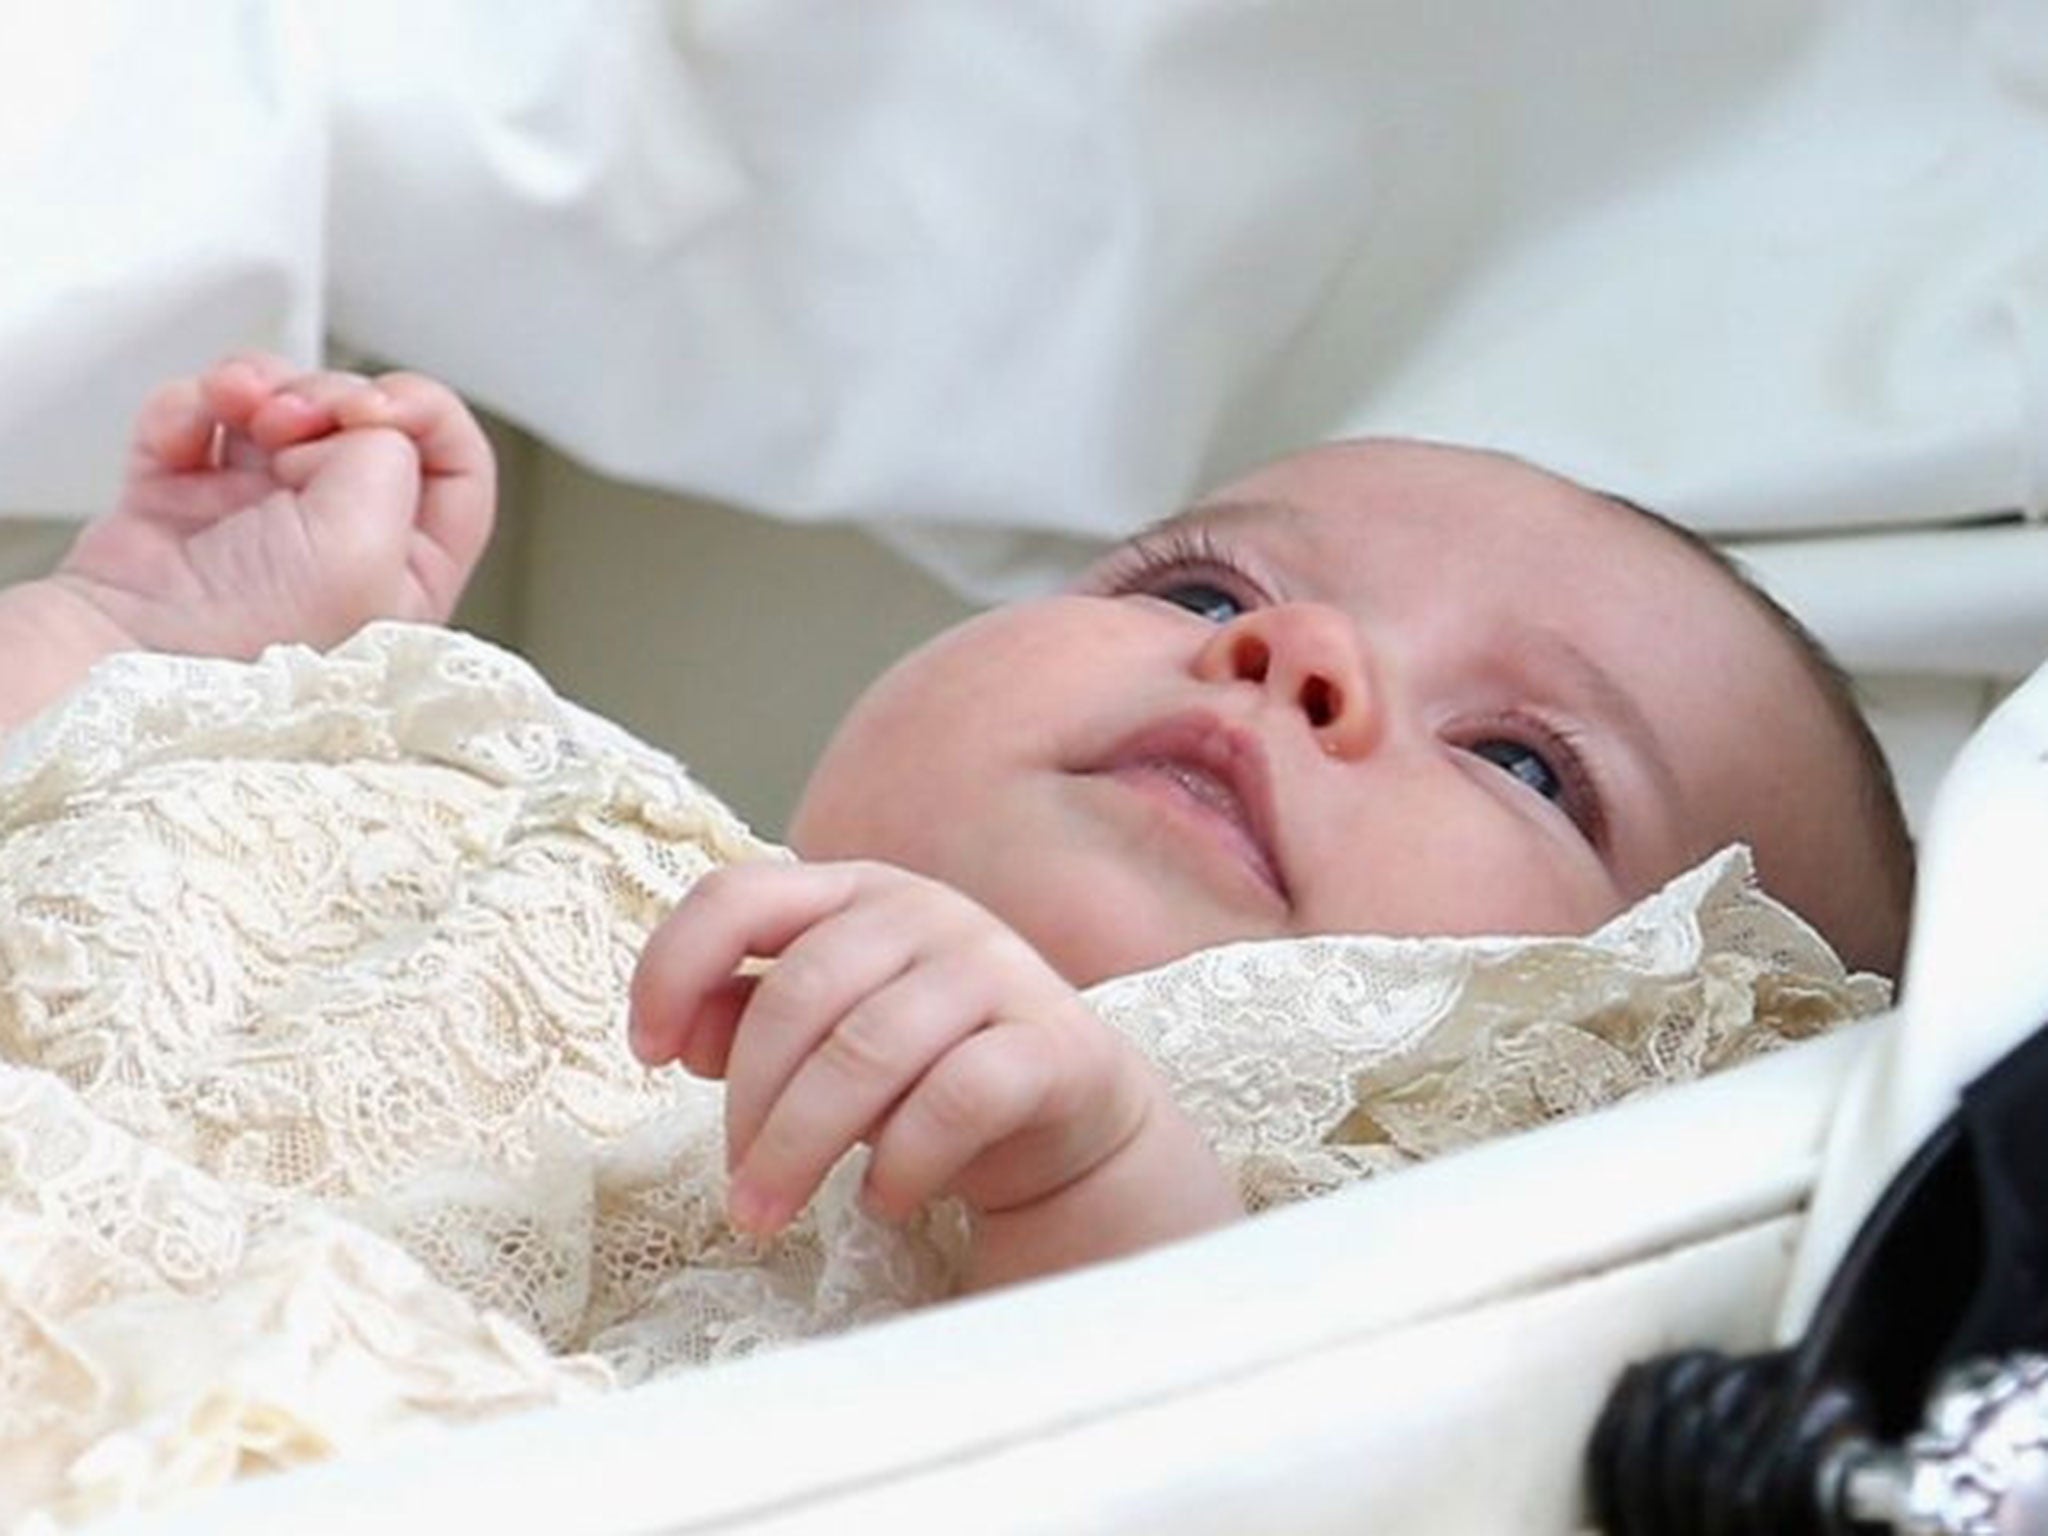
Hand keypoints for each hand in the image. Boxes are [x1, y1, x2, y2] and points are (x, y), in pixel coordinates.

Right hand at [54, 352, 494, 658]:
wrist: (114, 663)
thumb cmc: (244, 642)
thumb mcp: (364, 547)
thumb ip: (388, 460)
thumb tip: (360, 425)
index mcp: (405, 572)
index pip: (456, 468)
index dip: (425, 416)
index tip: (379, 408)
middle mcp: (339, 546)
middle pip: (362, 423)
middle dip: (327, 398)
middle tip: (294, 423)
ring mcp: (257, 520)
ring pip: (280, 410)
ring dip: (259, 388)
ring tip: (237, 406)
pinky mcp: (181, 503)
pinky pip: (195, 419)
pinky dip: (187, 409)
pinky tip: (181, 436)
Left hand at [628, 861, 1240, 1287]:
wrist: (1069, 1120)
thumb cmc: (926, 1071)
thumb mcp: (826, 1041)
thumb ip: (752, 1019)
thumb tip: (685, 1033)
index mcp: (857, 892)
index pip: (739, 893)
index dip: (673, 965)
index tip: (647, 1052)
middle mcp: (927, 911)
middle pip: (800, 994)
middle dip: (749, 1104)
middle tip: (736, 1189)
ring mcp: (997, 970)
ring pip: (869, 1050)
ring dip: (802, 1147)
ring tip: (771, 1213)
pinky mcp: (1052, 1044)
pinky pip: (956, 1100)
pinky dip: (903, 1160)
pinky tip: (882, 1198)